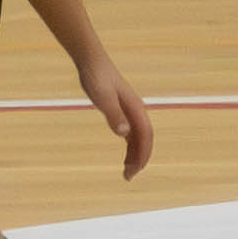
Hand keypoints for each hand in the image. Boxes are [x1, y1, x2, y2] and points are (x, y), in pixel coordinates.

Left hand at [86, 44, 157, 175]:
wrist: (91, 61)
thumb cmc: (97, 78)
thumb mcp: (103, 97)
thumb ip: (113, 115)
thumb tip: (124, 134)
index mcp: (135, 109)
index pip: (145, 136)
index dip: (143, 154)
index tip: (135, 170)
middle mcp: (136, 111)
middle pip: (144, 140)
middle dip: (139, 159)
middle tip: (128, 177)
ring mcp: (129, 111)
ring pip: (138, 138)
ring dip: (135, 155)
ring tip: (127, 172)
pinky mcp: (121, 111)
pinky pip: (130, 133)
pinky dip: (130, 146)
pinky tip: (125, 155)